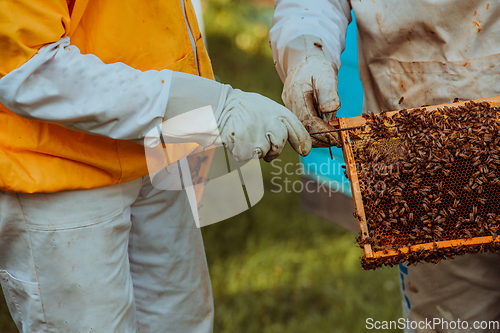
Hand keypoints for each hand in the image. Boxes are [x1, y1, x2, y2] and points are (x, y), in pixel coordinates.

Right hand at [161, 72, 311, 161]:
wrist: (218, 105)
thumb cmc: (243, 107)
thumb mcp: (265, 107)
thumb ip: (280, 121)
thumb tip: (299, 142)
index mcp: (278, 112)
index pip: (297, 130)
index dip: (303, 142)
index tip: (305, 151)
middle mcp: (271, 124)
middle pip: (280, 145)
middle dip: (273, 149)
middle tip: (262, 144)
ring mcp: (259, 136)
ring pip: (264, 153)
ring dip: (256, 149)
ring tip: (245, 135)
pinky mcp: (246, 147)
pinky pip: (248, 156)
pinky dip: (242, 152)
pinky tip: (237, 139)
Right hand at [281, 35, 340, 147]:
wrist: (306, 61)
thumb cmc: (317, 67)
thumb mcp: (327, 76)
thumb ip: (328, 92)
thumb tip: (330, 109)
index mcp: (296, 94)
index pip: (308, 120)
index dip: (322, 132)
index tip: (336, 138)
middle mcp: (289, 103)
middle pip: (303, 129)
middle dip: (321, 139)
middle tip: (337, 142)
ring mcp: (289, 108)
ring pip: (302, 130)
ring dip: (318, 138)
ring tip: (334, 138)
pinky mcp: (293, 111)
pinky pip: (303, 126)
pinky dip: (315, 132)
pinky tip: (326, 132)